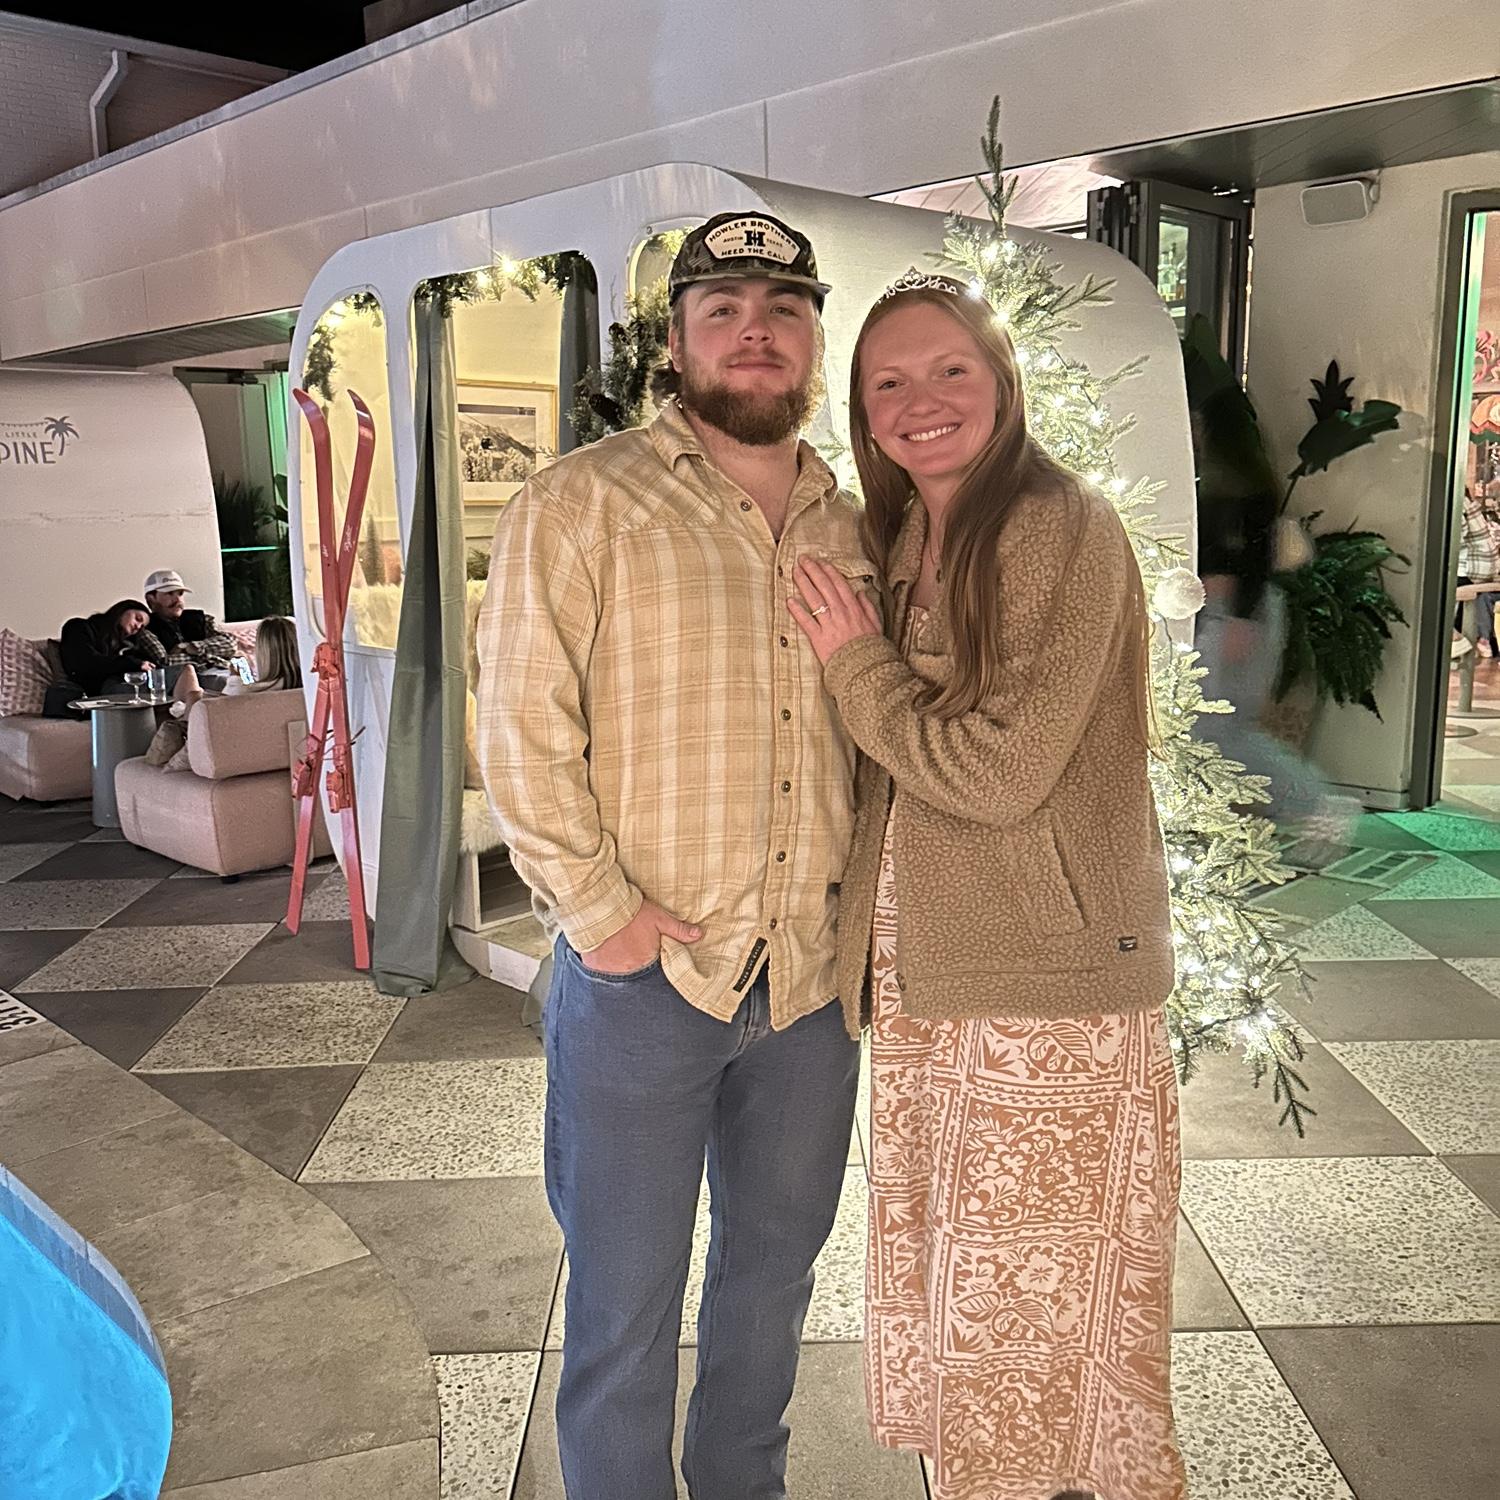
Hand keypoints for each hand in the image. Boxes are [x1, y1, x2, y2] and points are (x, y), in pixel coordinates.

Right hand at [580, 899, 701, 973]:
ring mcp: (611, 971)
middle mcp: (630, 970)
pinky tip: (603, 955)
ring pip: (617, 973)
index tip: (648, 953)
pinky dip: (602, 965)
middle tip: (632, 951)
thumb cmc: (632, 913)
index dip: (652, 961)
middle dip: (636, 965)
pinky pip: (600, 971)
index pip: (655, 969)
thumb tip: (699, 935)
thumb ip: (678, 929)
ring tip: (618, 952)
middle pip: (636, 972)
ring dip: (619, 965)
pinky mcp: (594, 966)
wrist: (602, 908)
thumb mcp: (659, 918)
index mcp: (647, 960)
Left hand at [787, 558, 881, 665]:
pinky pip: (806, 622)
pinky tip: (789, 600)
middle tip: (803, 560)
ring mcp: (829, 626)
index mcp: (855, 609)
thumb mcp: (876, 625)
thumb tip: (861, 593)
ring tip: (795, 572)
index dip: (829, 572)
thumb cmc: (872, 649)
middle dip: (813, 571)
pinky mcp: (819, 639)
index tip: (821, 562)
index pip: (839, 585)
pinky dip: (797, 611)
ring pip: (814, 600)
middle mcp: (841, 614)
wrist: (866, 670)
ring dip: (804, 584)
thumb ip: (868, 608)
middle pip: (824, 587)